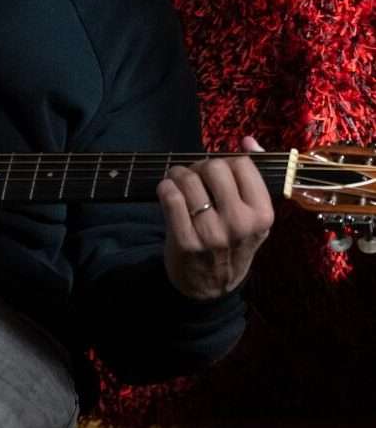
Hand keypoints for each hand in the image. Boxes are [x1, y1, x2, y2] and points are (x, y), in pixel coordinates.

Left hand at [156, 136, 272, 299]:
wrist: (210, 287)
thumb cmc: (233, 243)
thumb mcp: (254, 216)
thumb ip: (253, 176)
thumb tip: (248, 140)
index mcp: (263, 214)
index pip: (242, 164)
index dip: (225, 162)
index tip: (216, 174)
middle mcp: (240, 223)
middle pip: (214, 167)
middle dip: (199, 166)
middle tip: (194, 177)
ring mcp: (212, 234)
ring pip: (188, 178)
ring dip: (177, 174)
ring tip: (177, 182)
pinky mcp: (185, 241)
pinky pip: (170, 196)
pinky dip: (165, 188)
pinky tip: (167, 192)